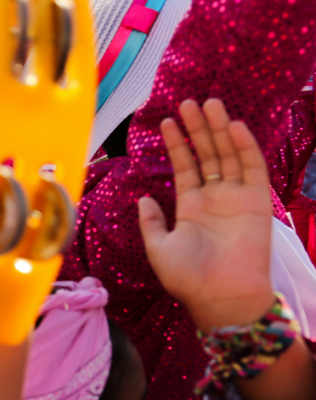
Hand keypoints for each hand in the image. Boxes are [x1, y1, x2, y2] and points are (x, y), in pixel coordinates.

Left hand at [138, 99, 274, 331]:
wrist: (220, 297)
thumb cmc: (188, 277)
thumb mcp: (158, 248)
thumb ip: (151, 222)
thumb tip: (143, 199)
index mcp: (191, 207)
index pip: (185, 167)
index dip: (177, 144)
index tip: (167, 122)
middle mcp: (214, 198)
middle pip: (207, 154)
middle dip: (198, 129)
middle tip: (188, 102)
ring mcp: (236, 198)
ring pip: (228, 155)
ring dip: (219, 130)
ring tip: (208, 104)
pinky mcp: (257, 201)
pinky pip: (252, 169)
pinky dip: (244, 147)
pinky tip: (233, 127)